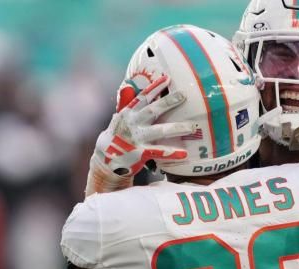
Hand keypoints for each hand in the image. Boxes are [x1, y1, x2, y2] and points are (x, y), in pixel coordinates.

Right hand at [87, 75, 193, 194]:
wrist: (106, 160)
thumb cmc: (116, 137)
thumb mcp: (119, 119)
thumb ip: (126, 104)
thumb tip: (128, 86)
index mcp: (128, 113)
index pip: (143, 97)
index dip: (155, 87)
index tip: (167, 78)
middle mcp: (132, 124)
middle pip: (153, 110)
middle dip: (169, 102)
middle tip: (184, 95)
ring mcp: (137, 138)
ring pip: (159, 131)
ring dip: (176, 128)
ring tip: (192, 127)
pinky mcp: (140, 153)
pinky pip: (159, 152)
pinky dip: (172, 153)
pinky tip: (184, 153)